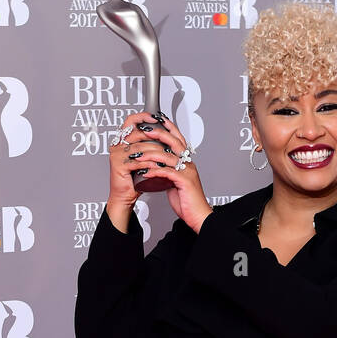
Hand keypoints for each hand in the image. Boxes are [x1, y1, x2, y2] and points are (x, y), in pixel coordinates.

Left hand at [107, 110, 212, 232]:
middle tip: (144, 130)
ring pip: (167, 156)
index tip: (156, 120)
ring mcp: (187, 172)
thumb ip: (168, 173)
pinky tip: (144, 172)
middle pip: (174, 142)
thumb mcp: (176, 183)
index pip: (178, 139)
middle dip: (158, 134)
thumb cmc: (187, 202)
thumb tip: (157, 168)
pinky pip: (166, 172)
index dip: (168, 128)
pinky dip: (154, 171)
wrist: (199, 216)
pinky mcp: (184, 182)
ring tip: (137, 155)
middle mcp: (188, 164)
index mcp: (187, 162)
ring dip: (150, 154)